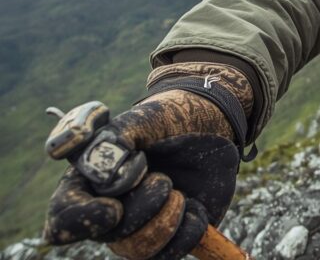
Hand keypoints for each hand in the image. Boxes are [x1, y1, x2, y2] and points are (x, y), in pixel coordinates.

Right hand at [44, 63, 250, 259]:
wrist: (210, 125)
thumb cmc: (167, 120)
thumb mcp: (140, 119)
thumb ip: (113, 139)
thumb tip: (103, 177)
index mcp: (89, 184)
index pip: (63, 220)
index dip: (82, 221)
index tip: (113, 208)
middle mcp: (111, 211)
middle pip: (111, 237)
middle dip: (142, 208)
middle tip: (164, 179)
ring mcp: (142, 226)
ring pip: (141, 250)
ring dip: (166, 220)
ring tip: (178, 192)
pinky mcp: (174, 234)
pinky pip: (174, 252)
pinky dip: (189, 229)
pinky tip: (195, 207)